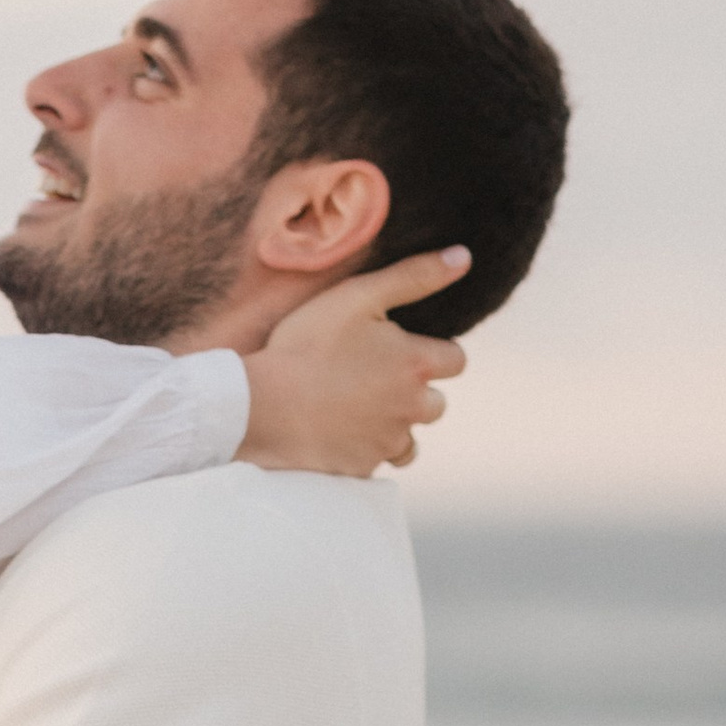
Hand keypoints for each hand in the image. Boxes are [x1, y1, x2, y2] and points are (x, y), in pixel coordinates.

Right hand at [238, 249, 469, 474]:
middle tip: (372, 379)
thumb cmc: (307, 344)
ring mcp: (388, 442)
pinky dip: (363, 450)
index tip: (400, 349)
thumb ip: (414, 276)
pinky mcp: (363, 468)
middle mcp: (412, 407)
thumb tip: (464, 257)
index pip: (456, 360)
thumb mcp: (358, 296)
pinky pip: (376, 462)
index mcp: (416, 364)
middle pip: (436, 404)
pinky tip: (336, 433)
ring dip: (393, 427)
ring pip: (409, 440)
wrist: (262, 405)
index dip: (433, 353)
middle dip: (415, 393)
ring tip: (355, 410)